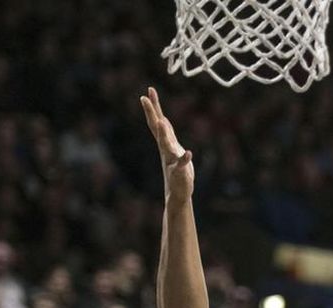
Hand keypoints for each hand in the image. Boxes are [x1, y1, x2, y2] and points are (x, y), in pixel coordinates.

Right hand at [140, 87, 192, 201]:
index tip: (148, 91)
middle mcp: (166, 149)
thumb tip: (162, 118)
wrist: (177, 192)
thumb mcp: (172, 148)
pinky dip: (184, 159)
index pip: (156, 122)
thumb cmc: (177, 169)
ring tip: (162, 122)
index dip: (153, 107)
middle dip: (151, 113)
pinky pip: (182, 164)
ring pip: (166, 145)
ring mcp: (172, 160)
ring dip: (164, 134)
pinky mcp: (180, 172)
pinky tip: (188, 153)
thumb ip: (167, 134)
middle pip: (157, 128)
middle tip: (144, 97)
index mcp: (165, 143)